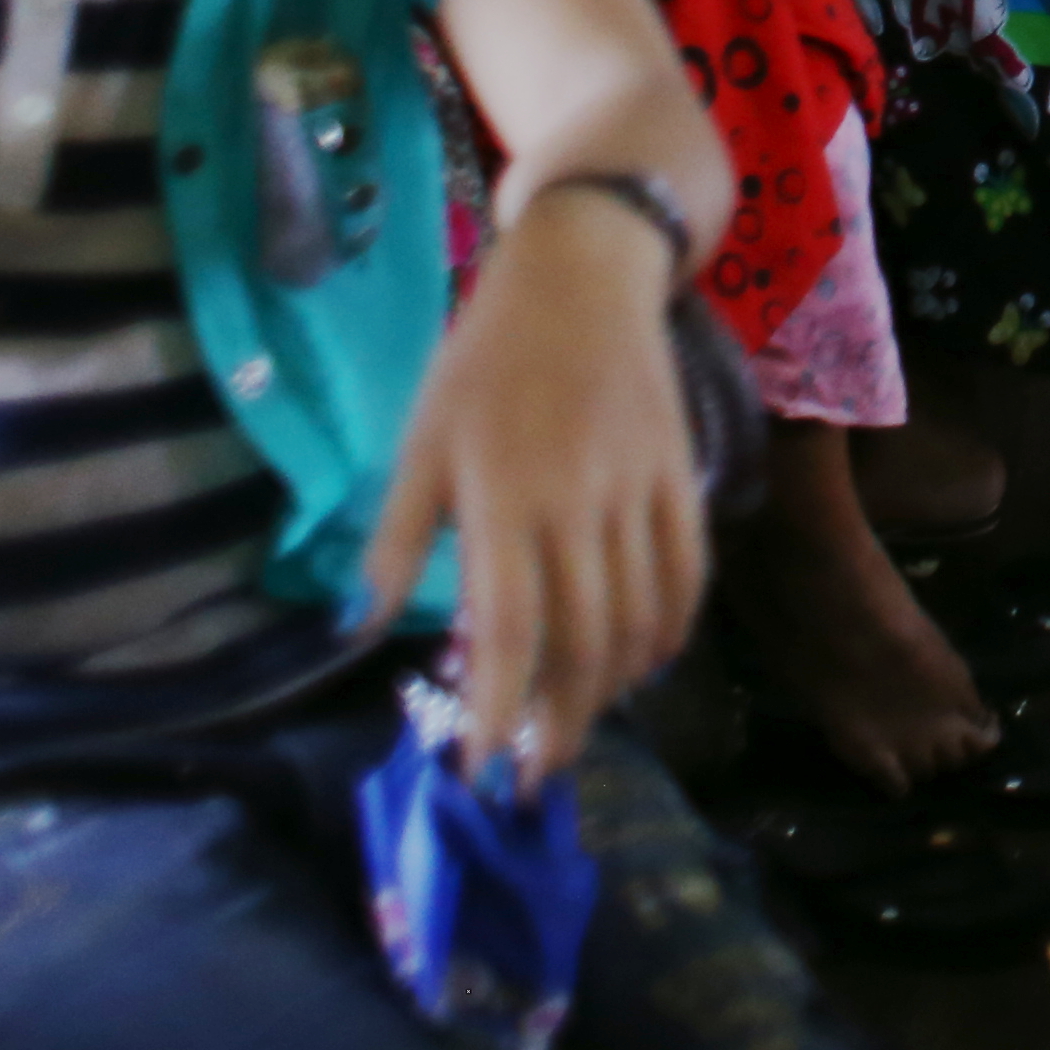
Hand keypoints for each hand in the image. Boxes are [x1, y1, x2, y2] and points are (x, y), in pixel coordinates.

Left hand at [362, 186, 704, 789]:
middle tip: (538, 774)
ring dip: (613, 688)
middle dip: (560, 721)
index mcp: (501, 496)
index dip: (496, 709)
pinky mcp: (678, 474)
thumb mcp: (420, 442)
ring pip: (639, 616)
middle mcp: (576, 502)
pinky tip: (649, 661)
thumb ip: (397, 541)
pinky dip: (674, 628)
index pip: (505, 629)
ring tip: (581, 727)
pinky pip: (686, 570)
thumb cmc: (484, 360)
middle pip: (581, 640)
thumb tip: (363, 631)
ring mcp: (637, 489)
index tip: (482, 771)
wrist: (583, 275)